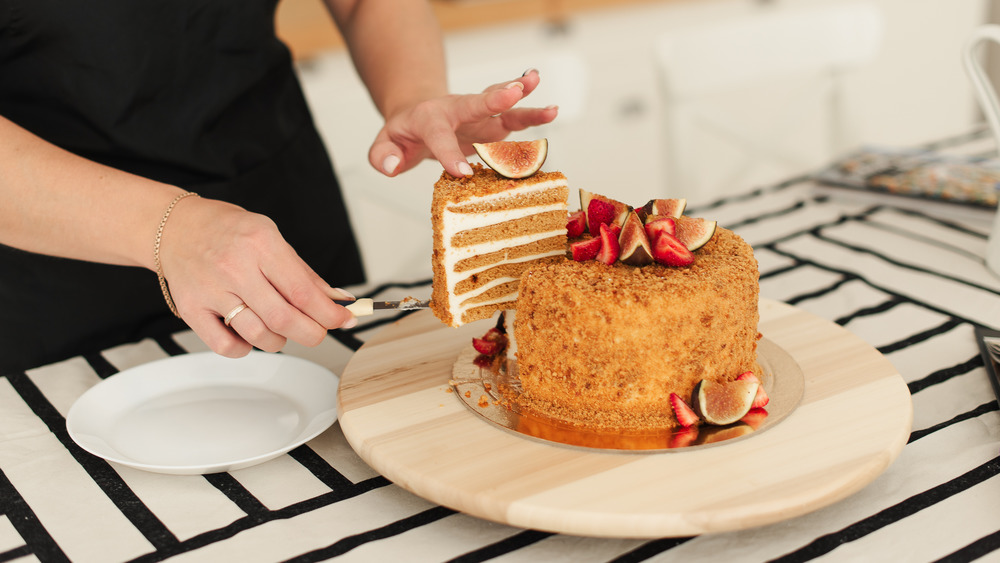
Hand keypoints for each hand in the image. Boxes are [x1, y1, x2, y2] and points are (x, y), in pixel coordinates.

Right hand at [157, 196, 356, 356]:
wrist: (175, 227)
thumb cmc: (226, 230)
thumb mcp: (271, 237)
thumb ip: (304, 273)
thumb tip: (338, 300)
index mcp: (260, 244)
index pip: (303, 292)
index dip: (329, 313)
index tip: (343, 320)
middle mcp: (235, 267)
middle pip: (284, 318)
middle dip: (312, 333)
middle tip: (318, 332)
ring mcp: (211, 290)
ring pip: (257, 335)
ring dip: (279, 341)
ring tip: (280, 329)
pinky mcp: (192, 309)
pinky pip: (225, 346)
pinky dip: (245, 348)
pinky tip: (249, 335)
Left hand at [369, 69, 557, 177]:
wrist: (419, 114)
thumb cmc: (405, 134)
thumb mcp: (384, 145)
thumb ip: (383, 156)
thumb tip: (392, 166)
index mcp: (428, 119)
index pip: (439, 136)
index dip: (448, 154)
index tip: (460, 172)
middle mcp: (456, 111)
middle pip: (475, 103)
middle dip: (494, 99)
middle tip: (513, 92)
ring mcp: (477, 116)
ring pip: (501, 106)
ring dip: (523, 101)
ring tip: (545, 98)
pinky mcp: (492, 123)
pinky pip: (513, 118)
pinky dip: (532, 114)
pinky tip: (551, 109)